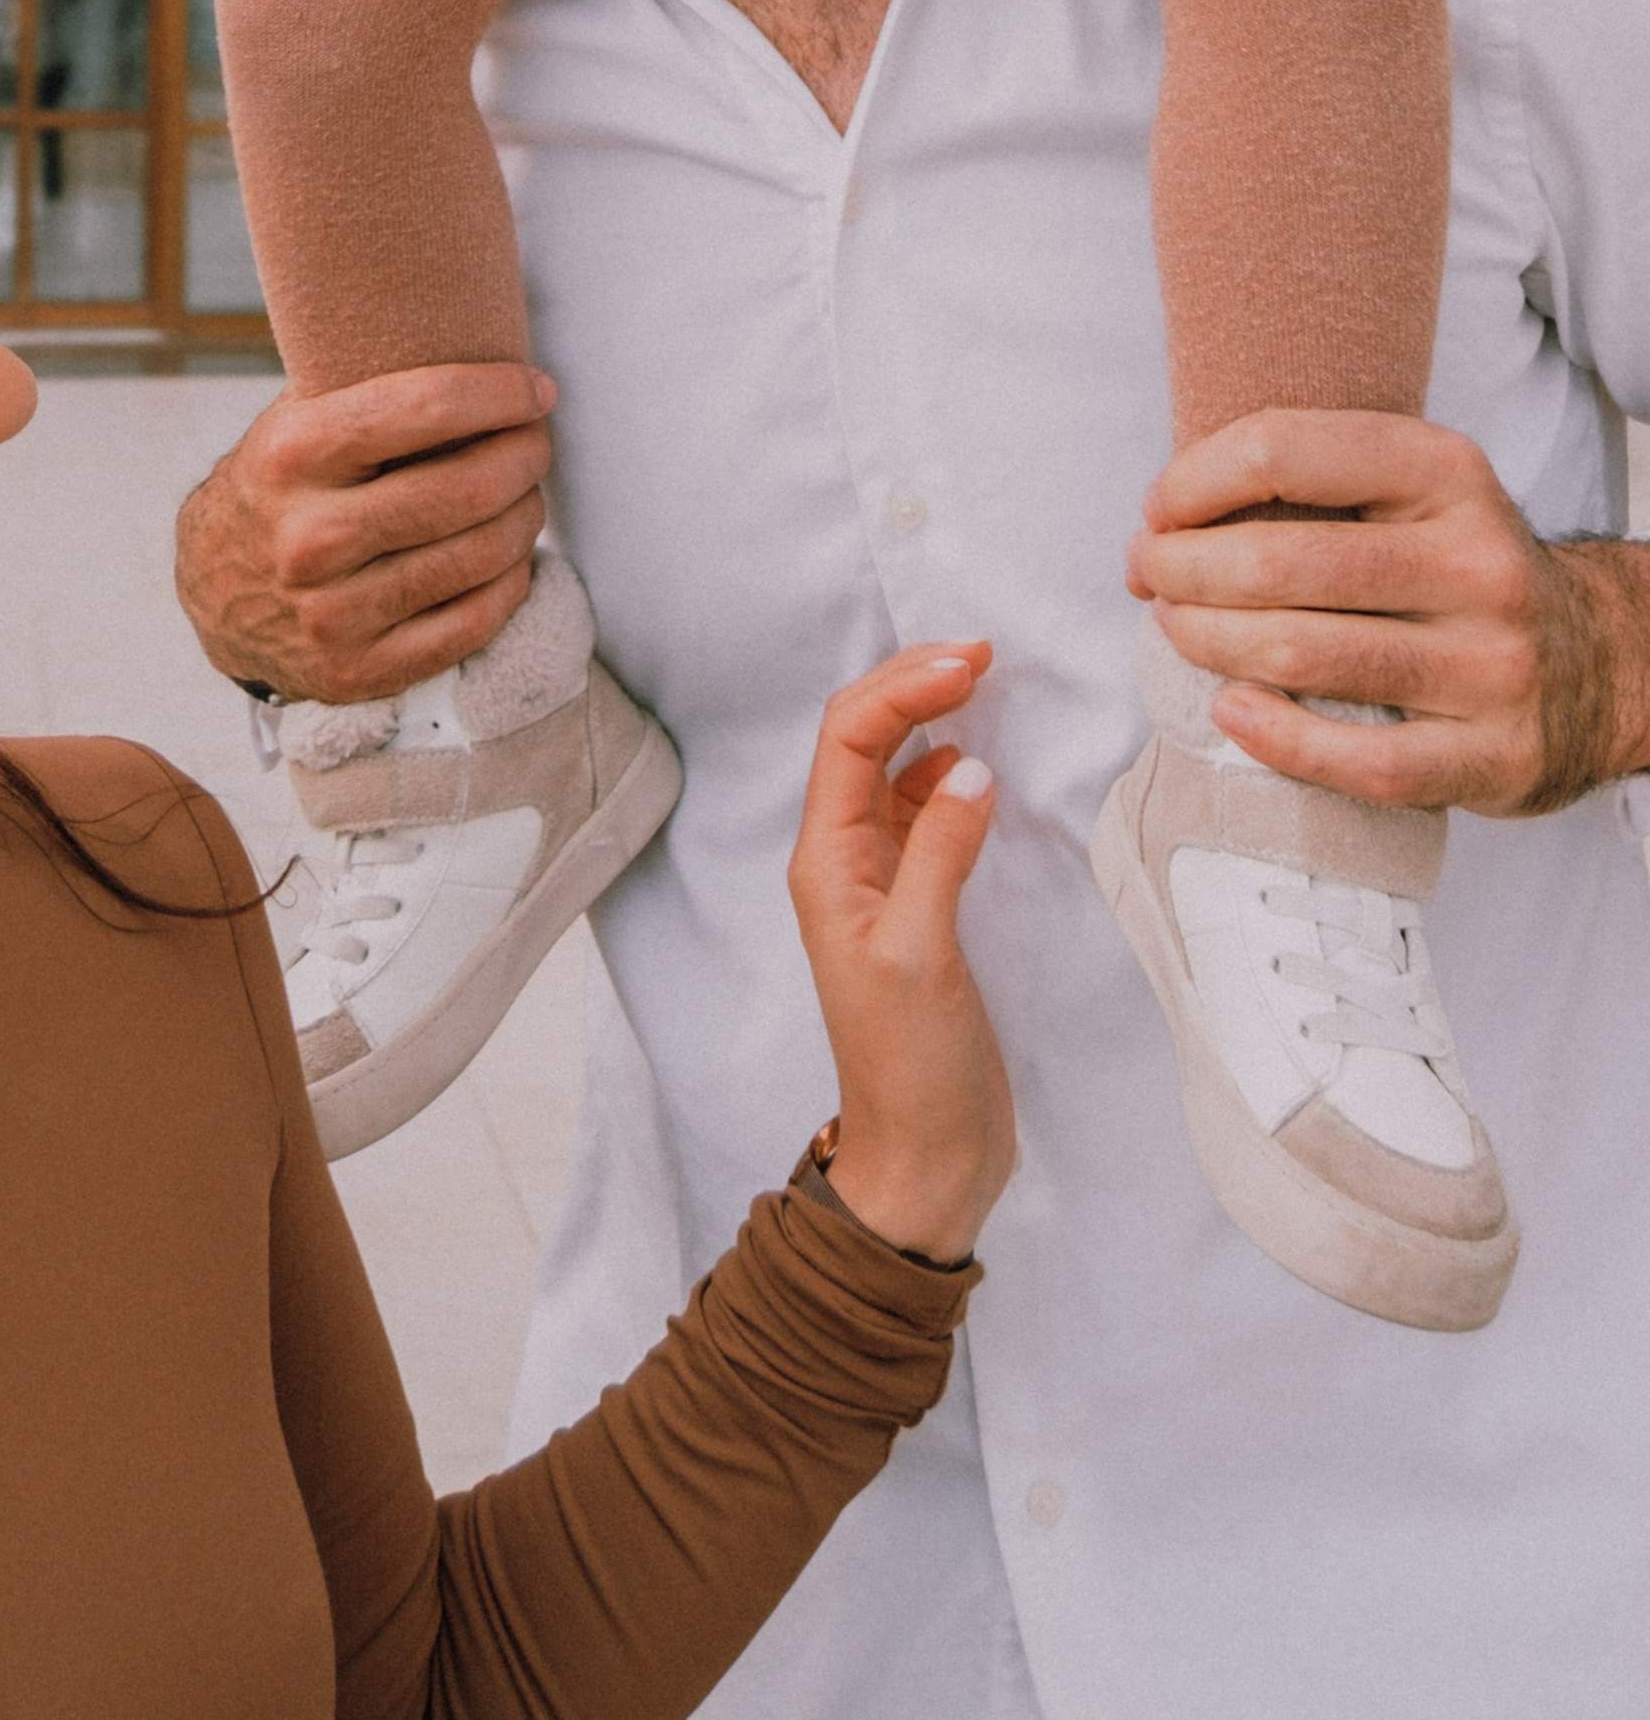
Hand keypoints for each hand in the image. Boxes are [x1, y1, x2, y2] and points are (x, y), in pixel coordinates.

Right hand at [173, 362, 554, 703]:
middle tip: (536, 440)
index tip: (537, 387)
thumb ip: (370, 386)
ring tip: (526, 494)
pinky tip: (509, 557)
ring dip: (526, 517)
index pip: (427, 407)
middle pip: (468, 488)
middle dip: (526, 455)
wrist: (213, 590)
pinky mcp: (359, 671)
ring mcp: (333, 613)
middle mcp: (308, 537)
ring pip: (481, 557)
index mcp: (293, 455)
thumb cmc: (283, 483)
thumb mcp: (297, 418)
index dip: (501, 392)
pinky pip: (473, 624)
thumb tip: (481, 345)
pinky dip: (510, 582)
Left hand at [787, 643, 1013, 1264]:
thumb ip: (940, 854)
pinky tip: (980, 767)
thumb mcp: (921, 953)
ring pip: (891, 769)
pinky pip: (922, 813)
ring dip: (930, 719)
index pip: (850, 739)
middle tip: (983, 653)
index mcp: (826, 864)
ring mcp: (880, 881)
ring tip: (985, 687)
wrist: (924, 1158)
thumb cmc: (911, 1067)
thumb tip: (970, 767)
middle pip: (863, 739)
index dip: (905, 687)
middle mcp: (843, 861)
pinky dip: (950, 773)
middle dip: (913, 685)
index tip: (972, 662)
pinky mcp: (918, 906)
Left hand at [1128, 406, 1649, 813]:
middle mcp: (1477, 562)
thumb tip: (1165, 520)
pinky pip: (1362, 761)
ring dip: (1207, 643)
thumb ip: (1309, 486)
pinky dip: (1277, 738)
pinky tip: (1231, 712)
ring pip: (1304, 655)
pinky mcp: (1496, 756)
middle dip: (1183, 569)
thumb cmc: (1455, 571)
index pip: (1281, 451)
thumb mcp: (1411, 494)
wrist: (1599, 664)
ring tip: (1177, 632)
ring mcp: (1493, 665)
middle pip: (1279, 562)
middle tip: (1151, 577)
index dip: (1192, 482)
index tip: (1158, 513)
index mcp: (1446, 472)